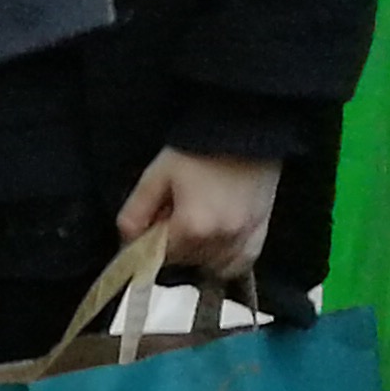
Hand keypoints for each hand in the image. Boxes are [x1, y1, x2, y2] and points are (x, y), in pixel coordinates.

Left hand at [114, 145, 282, 282]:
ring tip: (199, 217)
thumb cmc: (199, 149)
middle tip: (177, 209)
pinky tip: (216, 241)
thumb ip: (134, 215)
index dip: (149, 238)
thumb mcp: (155, 176)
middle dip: (173, 241)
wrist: (244, 126)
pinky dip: (225, 259)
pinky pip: (240, 262)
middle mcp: (221, 238)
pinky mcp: (261, 229)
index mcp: (192, 228)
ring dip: (197, 250)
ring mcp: (245, 236)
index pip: (156, 256)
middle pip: (183, 260)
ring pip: (209, 264)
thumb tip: (128, 243)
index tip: (154, 217)